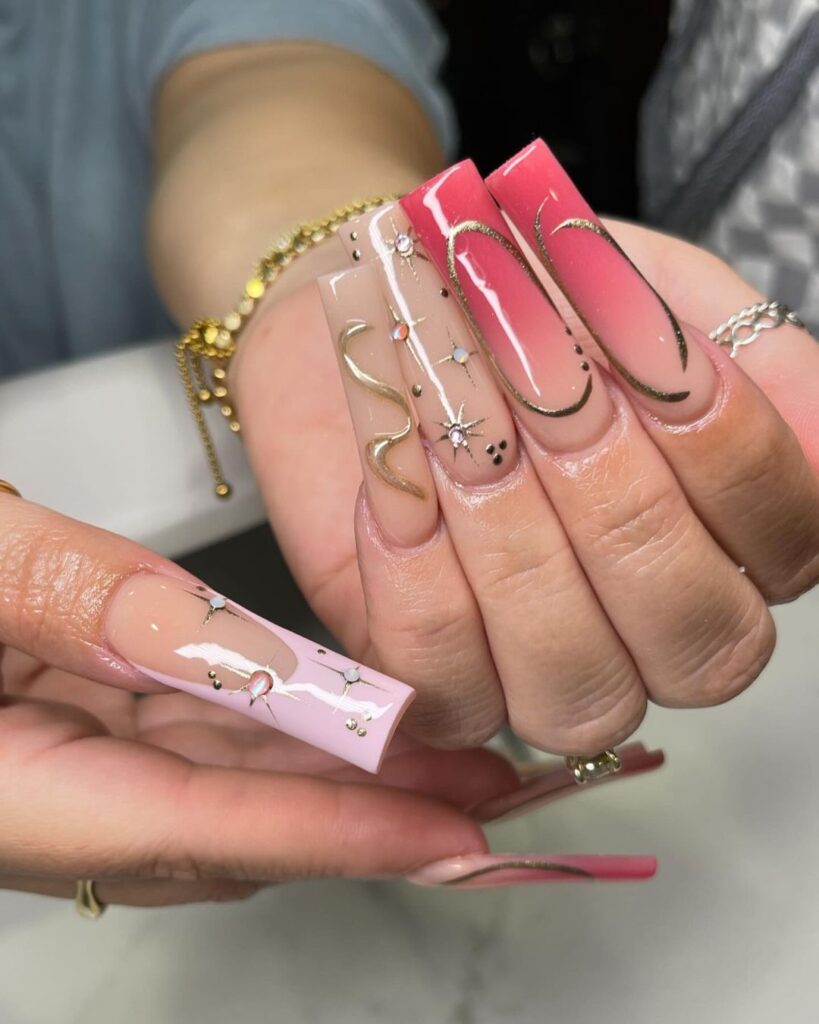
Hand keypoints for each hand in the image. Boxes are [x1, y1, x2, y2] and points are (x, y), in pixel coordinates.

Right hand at [0, 494, 522, 907]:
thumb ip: (78, 602)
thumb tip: (223, 646)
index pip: (198, 824)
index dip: (336, 833)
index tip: (453, 833)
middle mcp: (34, 793)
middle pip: (228, 823)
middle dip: (365, 816)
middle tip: (486, 793)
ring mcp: (54, 758)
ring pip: (217, 784)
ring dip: (332, 775)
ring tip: (445, 755)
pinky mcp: (66, 717)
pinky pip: (183, 736)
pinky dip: (269, 728)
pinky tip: (338, 714)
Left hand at [232, 153, 818, 755]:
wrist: (374, 306)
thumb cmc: (506, 305)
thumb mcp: (630, 286)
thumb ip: (726, 341)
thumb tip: (811, 420)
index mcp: (730, 538)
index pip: (789, 540)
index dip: (725, 449)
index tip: (645, 345)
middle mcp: (651, 631)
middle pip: (695, 638)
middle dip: (614, 500)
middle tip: (545, 384)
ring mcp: (545, 672)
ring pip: (576, 689)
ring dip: (514, 538)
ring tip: (460, 421)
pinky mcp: (437, 683)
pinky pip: (445, 681)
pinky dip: (416, 570)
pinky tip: (399, 479)